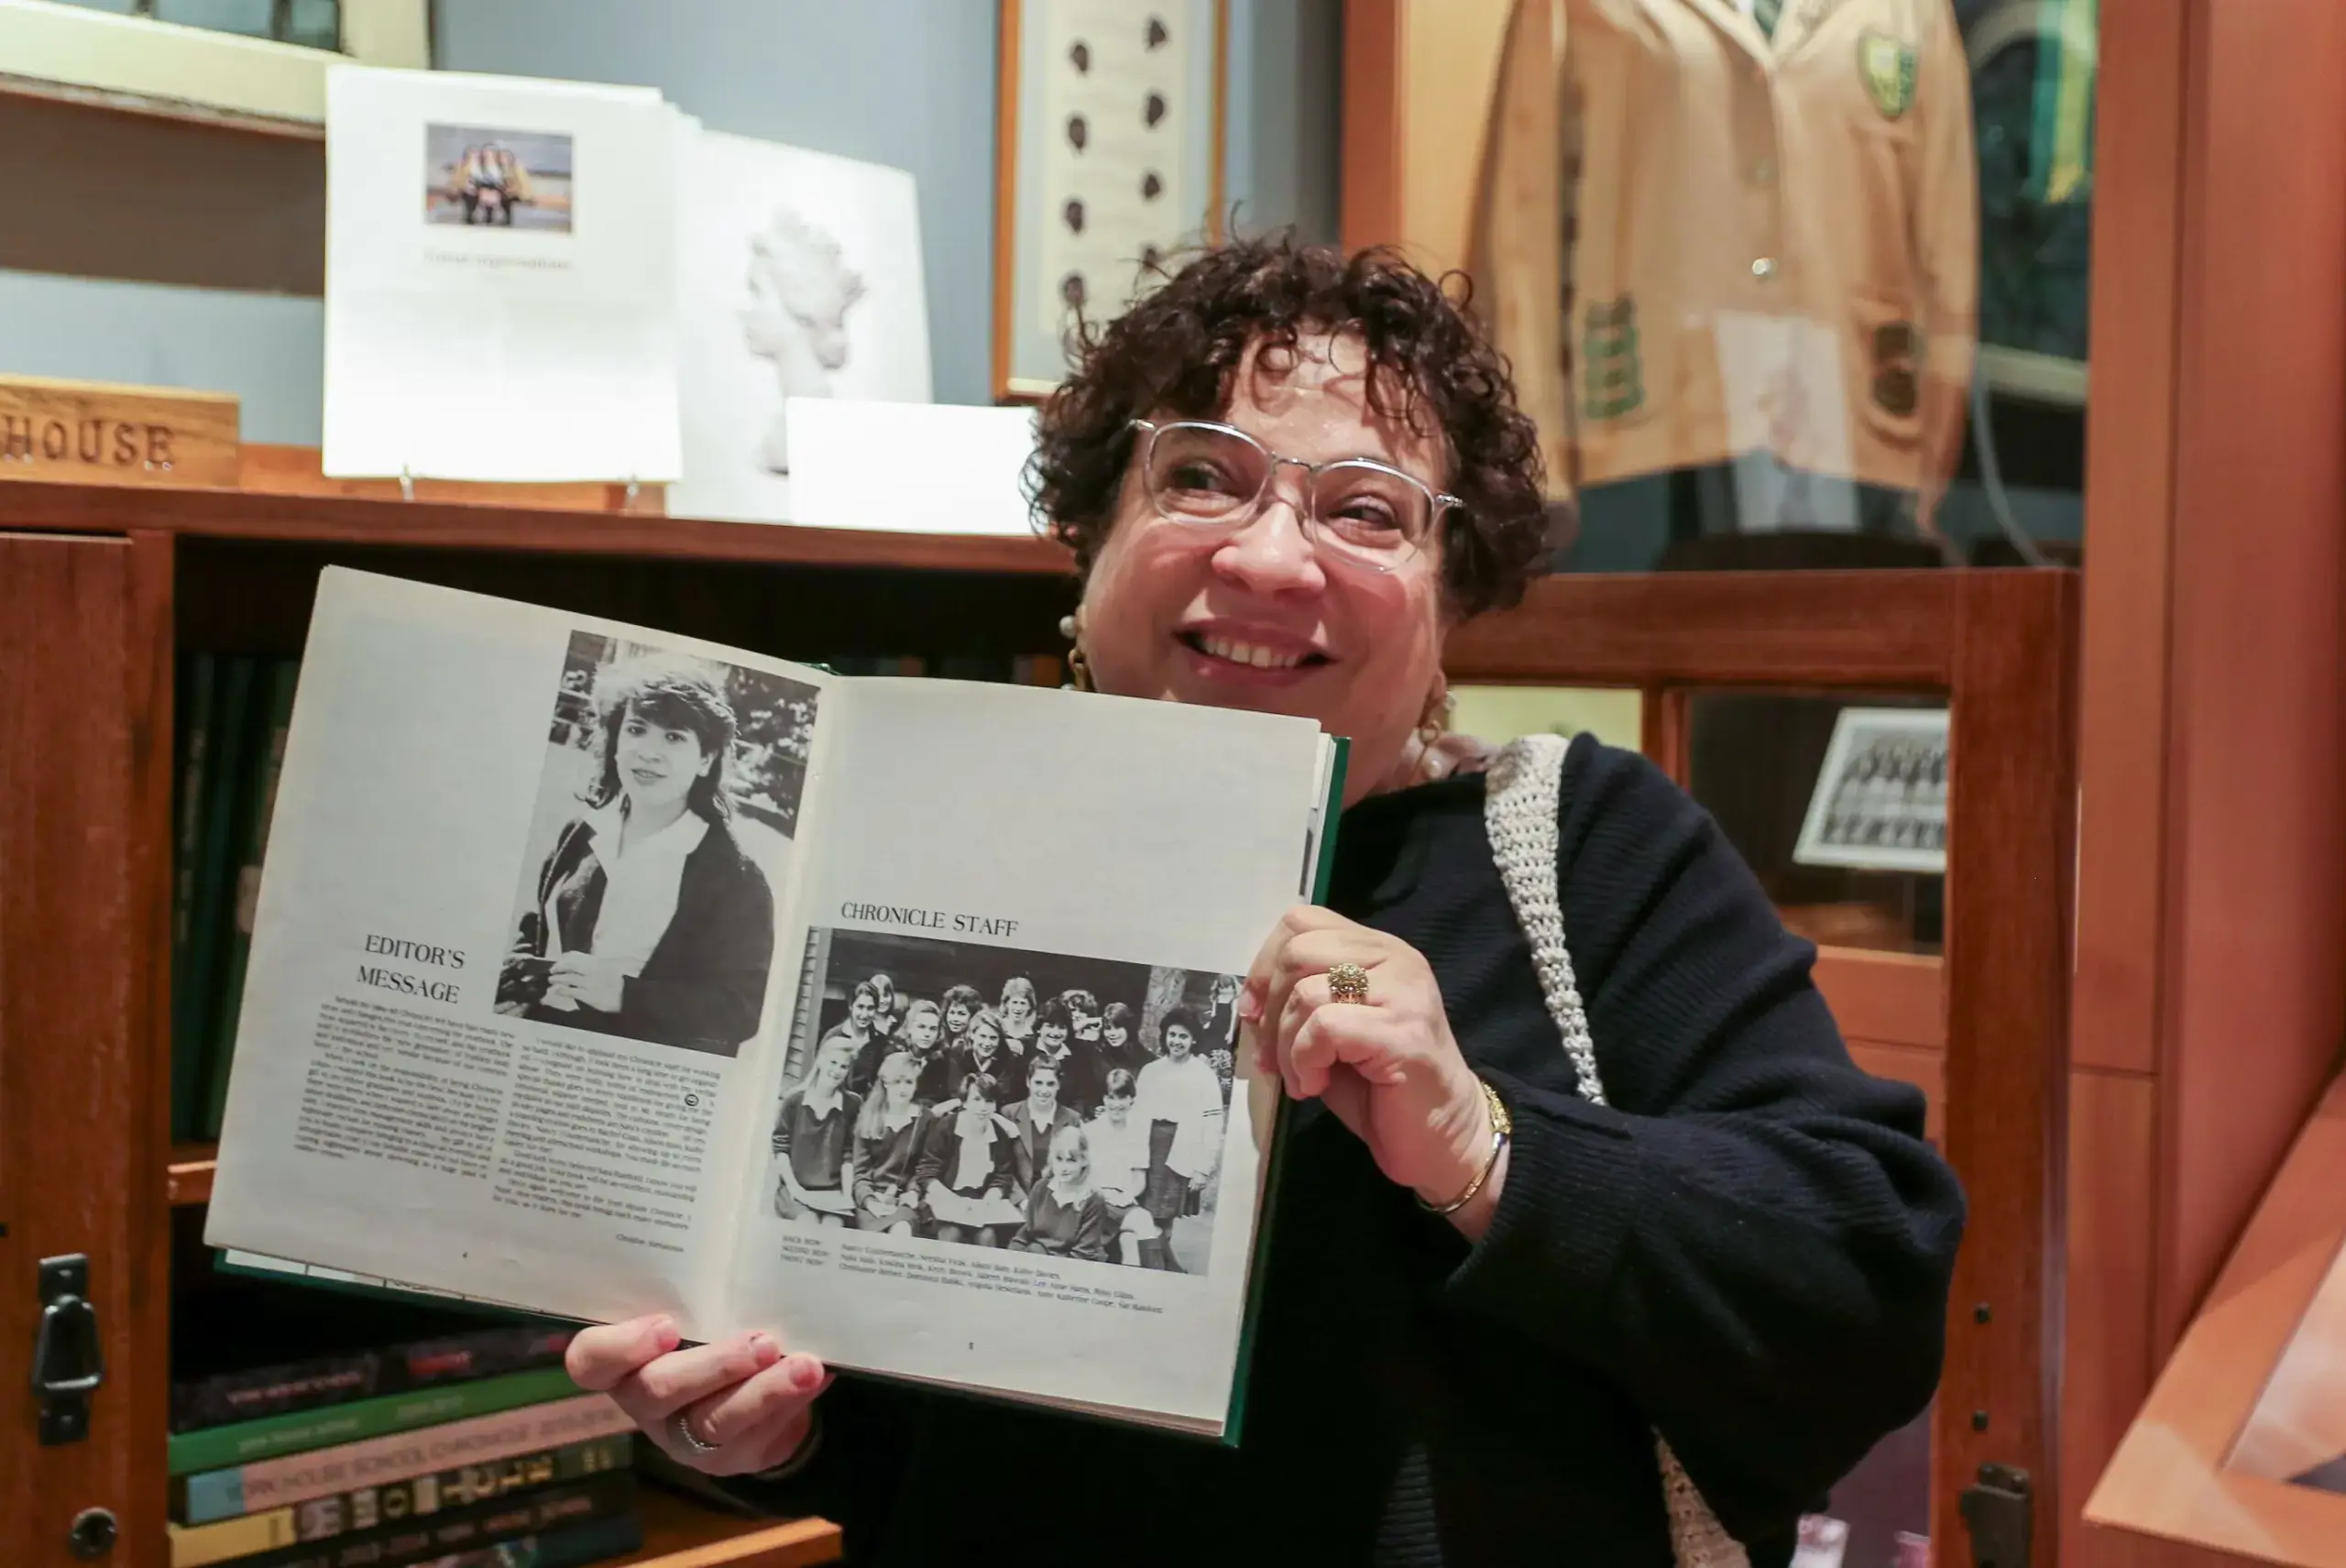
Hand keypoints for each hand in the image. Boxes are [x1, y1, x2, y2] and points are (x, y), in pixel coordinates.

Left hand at [546, 952, 625, 1013]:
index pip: (578, 956)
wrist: (634, 995)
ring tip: (552, 980)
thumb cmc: (630, 979)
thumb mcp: (624, 963)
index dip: (567, 958)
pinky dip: (562, 990)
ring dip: (558, 979)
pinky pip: (571, 992)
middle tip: (552, 970)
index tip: (561, 958)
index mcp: (599, 962)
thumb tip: (611, 954)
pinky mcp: (589, 997)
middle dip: (560, 967)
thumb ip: (613, 960)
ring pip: (568, 979)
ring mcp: (589, 984)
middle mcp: (592, 970)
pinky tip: (556, 990)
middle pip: (570, 967)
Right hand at [566, 1315, 828, 1477]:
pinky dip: (792, 1403)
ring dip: (764, 1392)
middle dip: (714, 1366)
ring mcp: (685, 1438)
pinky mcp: (731, 1458)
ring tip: (804, 1366)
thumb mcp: (696, 1308)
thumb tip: (744, 1248)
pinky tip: (816, 1377)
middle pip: (660, 1391)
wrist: (747, 1385)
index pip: (592, 1360)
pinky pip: (758, 1438)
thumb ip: (700, 1291)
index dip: (621, 1346)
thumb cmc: (707, 1328)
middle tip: (761, 1342)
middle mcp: (644, 1402)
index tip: (666, 1325)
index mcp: (621, 1361)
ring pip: (716, 1421)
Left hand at [1243, 905, 1492, 1209]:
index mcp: (1378, 949)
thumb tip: (1250, 1000)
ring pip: (1306, 992)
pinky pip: (1324, 1027)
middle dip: (1270, 1010)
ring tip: (1304, 1078)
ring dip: (1286, 1046)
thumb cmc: (1381, 1086)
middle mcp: (1396, 958)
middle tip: (1274, 1056)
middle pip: (1299, 952)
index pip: (1302, 922)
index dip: (1264, 965)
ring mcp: (1404, 991)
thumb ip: (1300, 1000)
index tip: (1253, 1011)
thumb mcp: (1332, 1030)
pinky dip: (1304, 1060)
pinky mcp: (1402, 1030)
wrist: (1442, 1136)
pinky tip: (1316, 1084)